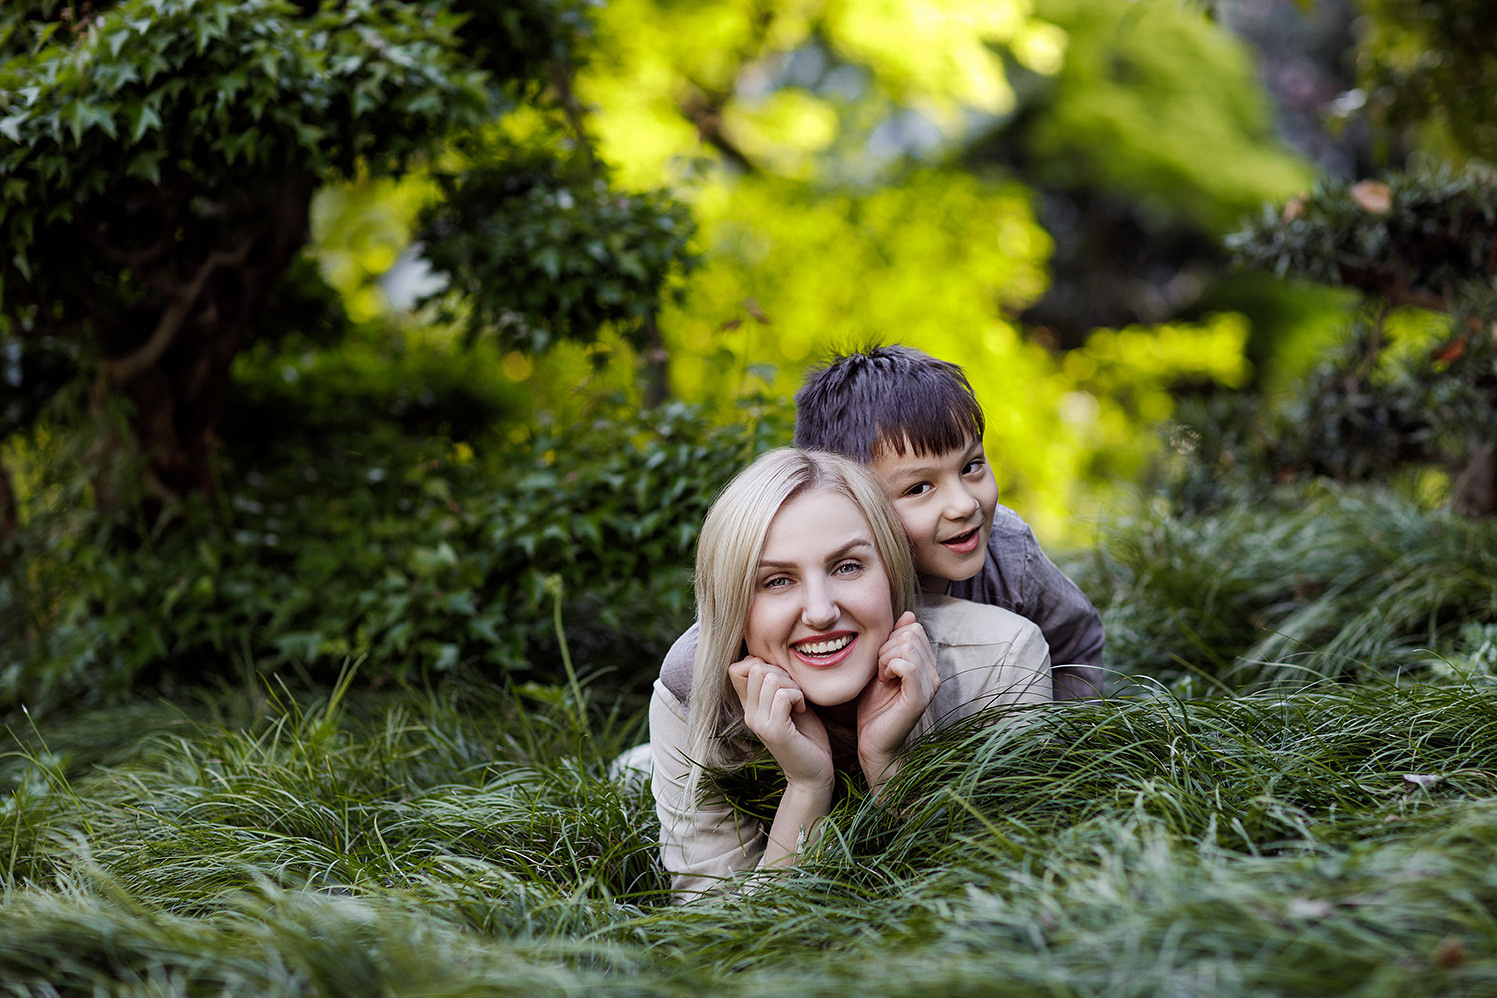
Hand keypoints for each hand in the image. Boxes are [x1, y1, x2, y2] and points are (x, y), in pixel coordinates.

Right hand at [729, 656, 833, 788]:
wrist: (812, 774)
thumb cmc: (806, 736)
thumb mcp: (788, 705)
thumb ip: (776, 686)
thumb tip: (768, 659)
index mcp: (749, 707)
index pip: (736, 668)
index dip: (761, 663)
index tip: (781, 681)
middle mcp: (749, 714)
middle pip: (756, 668)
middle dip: (781, 672)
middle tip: (795, 692)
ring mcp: (759, 723)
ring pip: (770, 678)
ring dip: (792, 685)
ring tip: (799, 702)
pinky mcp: (774, 731)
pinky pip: (782, 695)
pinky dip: (798, 696)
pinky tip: (802, 710)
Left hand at [856, 612, 940, 784]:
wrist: (874, 743)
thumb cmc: (875, 707)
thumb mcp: (881, 667)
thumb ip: (894, 642)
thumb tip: (908, 614)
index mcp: (927, 664)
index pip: (913, 628)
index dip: (891, 639)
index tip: (881, 662)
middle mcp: (934, 673)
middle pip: (911, 633)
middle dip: (887, 647)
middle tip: (880, 671)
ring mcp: (929, 685)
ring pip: (908, 647)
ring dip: (885, 658)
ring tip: (882, 677)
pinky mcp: (919, 698)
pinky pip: (907, 665)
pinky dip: (889, 667)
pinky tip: (884, 681)